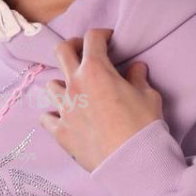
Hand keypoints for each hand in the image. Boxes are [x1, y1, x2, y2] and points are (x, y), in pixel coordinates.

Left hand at [38, 28, 164, 171]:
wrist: (132, 161)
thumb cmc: (143, 126)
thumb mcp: (148, 96)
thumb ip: (138, 78)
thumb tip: (136, 69)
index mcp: (96, 70)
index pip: (92, 38)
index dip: (102, 35)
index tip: (109, 40)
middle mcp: (75, 85)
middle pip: (61, 52)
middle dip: (73, 46)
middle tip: (83, 52)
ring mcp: (64, 108)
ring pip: (51, 85)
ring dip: (63, 83)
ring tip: (75, 89)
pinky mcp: (60, 131)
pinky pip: (46, 117)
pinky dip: (53, 114)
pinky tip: (61, 116)